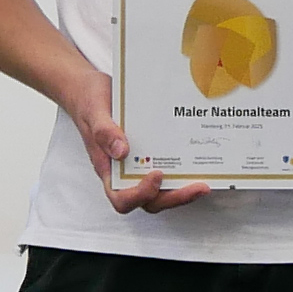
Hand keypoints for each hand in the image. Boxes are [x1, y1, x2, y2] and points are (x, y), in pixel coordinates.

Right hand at [62, 64, 210, 215]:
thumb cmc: (89, 102)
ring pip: (161, 191)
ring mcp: (138, 165)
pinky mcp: (151, 154)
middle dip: (175, 197)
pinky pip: (167, 169)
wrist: (92, 90)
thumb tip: (121, 151)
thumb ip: (104, 132)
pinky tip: (196, 161)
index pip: (121, 198)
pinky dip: (182, 171)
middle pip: (149, 201)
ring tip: (203, 182)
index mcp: (108, 168)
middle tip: (198, 187)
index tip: (157, 174)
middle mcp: (124, 172)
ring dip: (182, 190)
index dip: (141, 195)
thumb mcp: (94, 112)